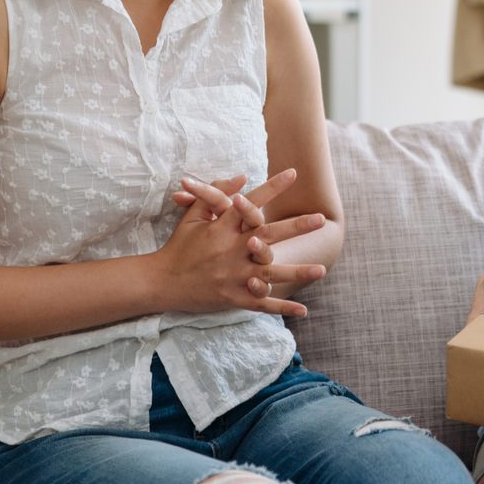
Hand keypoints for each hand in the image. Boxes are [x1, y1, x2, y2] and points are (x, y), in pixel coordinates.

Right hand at [156, 169, 325, 315]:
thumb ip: (217, 193)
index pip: (252, 203)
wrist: (161, 282)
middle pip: (269, 236)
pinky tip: (304, 309)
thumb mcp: (193, 215)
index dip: (273, 187)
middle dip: (296, 227)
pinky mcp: (233, 297)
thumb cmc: (179, 245)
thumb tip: (242, 176)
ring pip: (270, 273)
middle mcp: (232, 250)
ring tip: (322, 269)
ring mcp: (234, 276)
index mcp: (223, 228)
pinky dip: (282, 307)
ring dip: (297, 272)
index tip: (293, 173)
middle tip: (320, 218)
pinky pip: (261, 303)